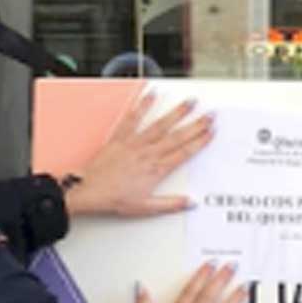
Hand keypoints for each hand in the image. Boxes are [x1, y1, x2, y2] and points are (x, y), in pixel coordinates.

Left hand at [65, 92, 212, 217]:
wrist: (90, 191)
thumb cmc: (115, 198)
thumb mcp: (146, 207)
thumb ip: (170, 204)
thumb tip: (189, 202)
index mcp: (156, 170)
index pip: (184, 153)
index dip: (200, 142)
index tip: (211, 132)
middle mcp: (148, 153)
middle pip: (178, 136)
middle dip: (196, 124)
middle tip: (210, 115)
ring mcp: (135, 143)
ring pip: (160, 125)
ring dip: (176, 112)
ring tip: (190, 102)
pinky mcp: (120, 138)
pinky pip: (133, 119)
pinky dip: (142, 106)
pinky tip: (151, 95)